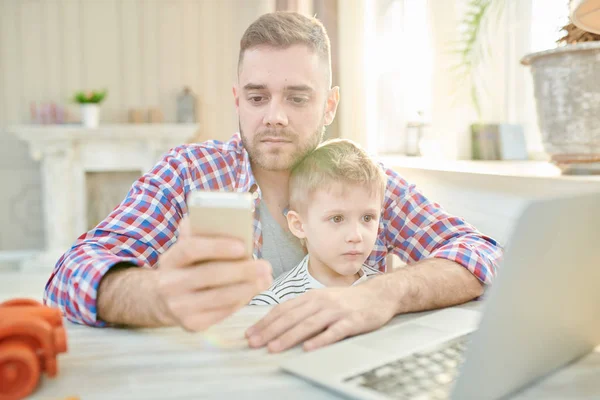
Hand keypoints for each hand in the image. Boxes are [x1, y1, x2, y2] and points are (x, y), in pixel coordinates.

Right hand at [156, 217, 271, 330]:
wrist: (162, 300)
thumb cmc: (187, 267)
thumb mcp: (186, 248)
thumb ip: (200, 233)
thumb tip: (228, 220)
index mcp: (170, 259)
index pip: (190, 249)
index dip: (217, 247)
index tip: (242, 246)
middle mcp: (170, 284)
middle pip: (209, 275)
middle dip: (242, 270)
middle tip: (266, 265)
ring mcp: (179, 307)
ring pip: (219, 298)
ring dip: (247, 288)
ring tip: (266, 279)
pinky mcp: (191, 325)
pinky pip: (222, 313)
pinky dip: (240, 302)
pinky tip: (253, 292)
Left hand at [245, 277, 396, 352]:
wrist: (379, 295)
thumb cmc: (347, 300)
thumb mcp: (322, 299)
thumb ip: (303, 308)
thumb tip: (277, 321)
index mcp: (311, 296)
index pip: (283, 308)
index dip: (265, 321)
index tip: (250, 333)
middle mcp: (321, 301)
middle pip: (292, 317)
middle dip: (270, 330)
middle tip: (254, 343)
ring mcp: (337, 311)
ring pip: (308, 324)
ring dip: (289, 336)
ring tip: (274, 347)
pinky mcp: (352, 321)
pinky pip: (334, 332)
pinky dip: (320, 340)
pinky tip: (309, 348)